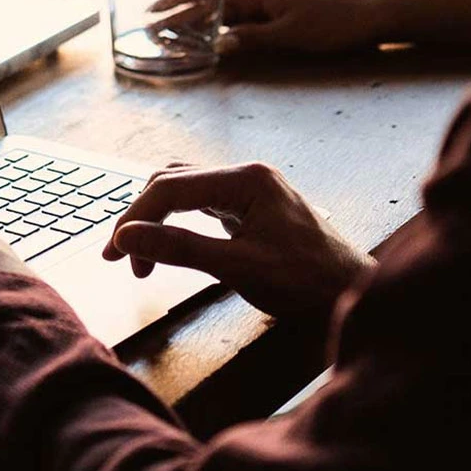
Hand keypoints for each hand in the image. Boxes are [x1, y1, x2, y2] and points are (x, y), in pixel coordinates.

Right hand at [103, 163, 373, 319]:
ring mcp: (250, 190)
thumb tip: (127, 238)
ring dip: (157, 219)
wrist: (355, 294)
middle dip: (141, 218)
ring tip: (141, 256)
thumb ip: (180, 248)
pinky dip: (177, 222)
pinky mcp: (252, 208)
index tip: (115, 254)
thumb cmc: (308, 282)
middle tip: (121, 259)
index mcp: (246, 179)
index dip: (135, 219)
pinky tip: (170, 243)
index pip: (170, 188)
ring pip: (185, 190)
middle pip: (172, 182)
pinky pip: (202, 203)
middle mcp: (247, 175)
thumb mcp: (238, 268)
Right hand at [149, 0, 391, 54]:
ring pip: (224, 8)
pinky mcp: (281, 12)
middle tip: (152, 26)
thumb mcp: (291, 35)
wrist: (374, 16)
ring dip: (198, 19)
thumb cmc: (335, 24)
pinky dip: (221, 26)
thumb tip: (218, 44)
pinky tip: (211, 38)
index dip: (177, 0)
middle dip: (179, 10)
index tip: (151, 11)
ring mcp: (270, 1)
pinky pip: (241, 17)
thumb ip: (253, 38)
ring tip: (173, 34)